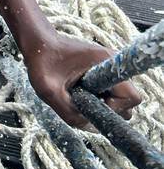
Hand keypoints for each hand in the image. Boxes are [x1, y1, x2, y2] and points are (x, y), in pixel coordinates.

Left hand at [24, 32, 140, 129]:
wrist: (37, 42)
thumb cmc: (41, 61)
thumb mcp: (49, 91)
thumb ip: (69, 113)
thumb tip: (90, 126)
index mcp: (106, 63)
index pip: (131, 96)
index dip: (115, 108)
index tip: (93, 103)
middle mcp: (112, 64)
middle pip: (128, 101)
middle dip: (109, 108)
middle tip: (85, 102)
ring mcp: (108, 68)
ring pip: (118, 99)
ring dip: (102, 104)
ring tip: (79, 96)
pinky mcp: (101, 72)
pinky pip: (108, 94)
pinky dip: (96, 99)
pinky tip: (78, 92)